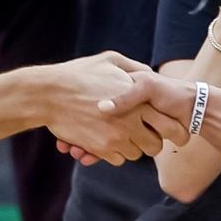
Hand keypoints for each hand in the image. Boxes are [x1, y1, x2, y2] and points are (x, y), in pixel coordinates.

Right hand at [45, 53, 190, 165]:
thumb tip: (151, 73)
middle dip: (150, 142)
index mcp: (138, 100)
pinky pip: (117, 159)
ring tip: (119, 134)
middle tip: (142, 134)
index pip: (168, 124)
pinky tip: (104, 140)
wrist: (49, 93)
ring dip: (130, 147)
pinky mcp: (100, 148)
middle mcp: (131, 121)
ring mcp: (115, 137)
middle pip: (155, 146)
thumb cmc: (78, 74)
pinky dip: (113, 153)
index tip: (164, 127)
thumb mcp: (110, 60)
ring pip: (134, 154)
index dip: (170, 129)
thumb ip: (135, 68)